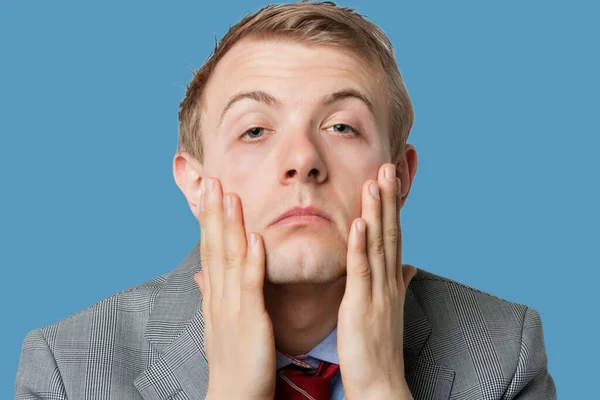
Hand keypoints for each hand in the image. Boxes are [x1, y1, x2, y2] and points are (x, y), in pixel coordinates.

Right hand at [193, 177, 275, 399]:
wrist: (234, 395)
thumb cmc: (232, 359)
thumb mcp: (218, 322)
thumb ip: (210, 294)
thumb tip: (199, 273)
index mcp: (215, 295)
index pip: (210, 249)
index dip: (209, 219)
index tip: (209, 191)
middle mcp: (219, 296)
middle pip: (214, 247)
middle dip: (213, 212)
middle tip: (212, 179)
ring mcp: (232, 307)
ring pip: (229, 259)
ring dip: (230, 226)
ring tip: (230, 196)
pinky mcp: (249, 321)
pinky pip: (250, 287)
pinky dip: (252, 262)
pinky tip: (256, 239)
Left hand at [337, 164, 416, 399]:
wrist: (381, 384)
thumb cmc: (379, 347)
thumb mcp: (390, 308)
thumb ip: (398, 282)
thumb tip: (409, 265)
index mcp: (392, 280)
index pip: (394, 235)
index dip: (393, 206)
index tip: (392, 179)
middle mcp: (389, 281)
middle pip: (390, 232)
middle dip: (390, 198)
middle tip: (389, 165)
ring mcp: (378, 292)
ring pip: (378, 245)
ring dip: (377, 212)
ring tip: (376, 182)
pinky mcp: (361, 306)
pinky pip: (361, 271)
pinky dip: (360, 246)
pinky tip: (357, 223)